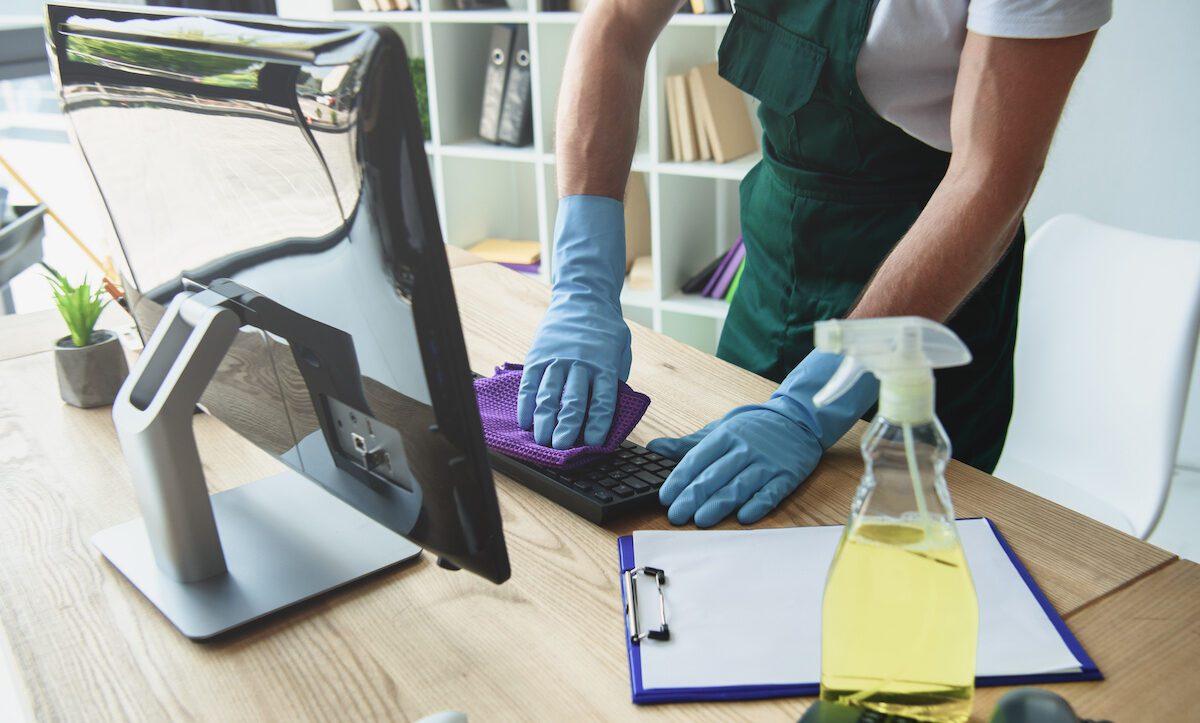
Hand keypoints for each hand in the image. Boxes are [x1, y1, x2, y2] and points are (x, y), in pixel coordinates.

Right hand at [518, 196, 630, 448]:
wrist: (583, 298)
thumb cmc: (605, 331)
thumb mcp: (620, 352)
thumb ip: (614, 380)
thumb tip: (608, 413)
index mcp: (605, 365)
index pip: (602, 401)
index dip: (597, 424)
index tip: (592, 444)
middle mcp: (580, 363)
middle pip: (573, 401)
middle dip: (566, 427)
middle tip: (561, 448)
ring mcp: (557, 359)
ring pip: (549, 394)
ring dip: (544, 420)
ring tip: (541, 440)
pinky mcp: (538, 356)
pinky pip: (530, 384)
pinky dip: (526, 404)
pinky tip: (525, 421)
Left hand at [649, 351, 877, 526]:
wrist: (799, 420)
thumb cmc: (753, 428)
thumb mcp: (719, 429)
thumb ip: (688, 444)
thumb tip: (654, 448)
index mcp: (725, 436)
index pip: (697, 459)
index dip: (680, 479)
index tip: (665, 497)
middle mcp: (744, 449)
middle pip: (715, 476)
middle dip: (693, 497)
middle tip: (676, 515)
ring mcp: (766, 463)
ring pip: (739, 486)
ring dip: (719, 504)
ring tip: (701, 520)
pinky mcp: (787, 476)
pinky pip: (771, 492)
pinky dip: (758, 505)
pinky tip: (744, 517)